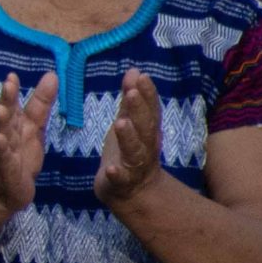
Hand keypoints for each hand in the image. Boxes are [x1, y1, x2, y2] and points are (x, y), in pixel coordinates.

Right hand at [0, 70, 57, 215]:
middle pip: (5, 115)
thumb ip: (40, 102)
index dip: (11, 91)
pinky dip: (0, 149)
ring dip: (0, 122)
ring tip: (0, 110)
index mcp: (11, 122)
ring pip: (0, 134)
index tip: (12, 76)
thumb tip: (52, 74)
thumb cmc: (18, 154)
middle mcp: (3, 133)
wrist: (1, 190)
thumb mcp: (32, 126)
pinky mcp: (5, 169)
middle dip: (6, 100)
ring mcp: (1, 151)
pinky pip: (2, 158)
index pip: (11, 103)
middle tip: (8, 85)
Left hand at [93, 70, 163, 207]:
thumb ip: (130, 100)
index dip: (148, 94)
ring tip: (120, 123)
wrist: (133, 192)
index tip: (142, 77)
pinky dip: (117, 174)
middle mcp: (146, 146)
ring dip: (129, 137)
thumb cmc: (128, 150)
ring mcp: (136, 166)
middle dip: (140, 109)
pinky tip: (110, 168)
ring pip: (136, 151)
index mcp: (147, 130)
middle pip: (145, 127)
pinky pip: (121, 179)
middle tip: (133, 92)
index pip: (151, 109)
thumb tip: (134, 70)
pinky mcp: (122, 183)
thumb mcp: (129, 121)